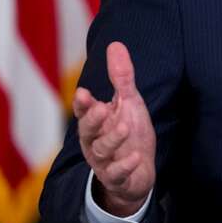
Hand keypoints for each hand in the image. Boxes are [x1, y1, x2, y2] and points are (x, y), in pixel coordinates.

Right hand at [73, 42, 155, 216]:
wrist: (138, 172)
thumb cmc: (129, 133)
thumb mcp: (129, 102)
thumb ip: (122, 77)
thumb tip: (115, 44)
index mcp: (96, 122)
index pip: (84, 111)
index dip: (83, 104)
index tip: (84, 93)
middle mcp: (95, 142)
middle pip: (87, 132)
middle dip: (92, 120)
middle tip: (101, 109)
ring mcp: (105, 162)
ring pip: (101, 152)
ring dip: (112, 140)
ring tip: (125, 127)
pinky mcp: (118, 178)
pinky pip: (116, 175)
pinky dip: (124, 166)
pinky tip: (134, 157)